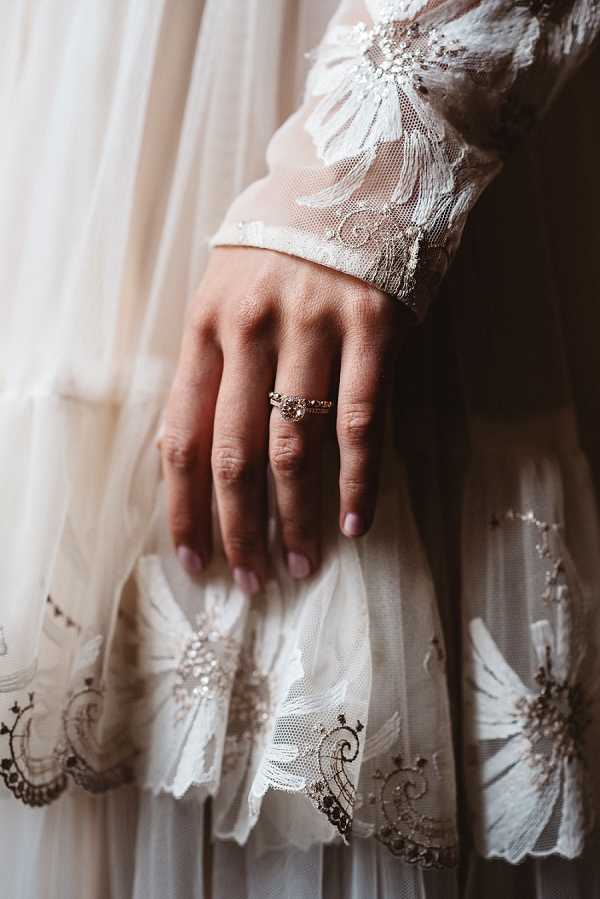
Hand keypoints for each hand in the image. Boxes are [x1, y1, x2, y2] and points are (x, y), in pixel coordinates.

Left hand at [161, 247, 410, 592]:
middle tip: (252, 579)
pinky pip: (363, 421)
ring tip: (298, 562)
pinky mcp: (374, 326)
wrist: (357, 164)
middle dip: (239, 528)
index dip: (183, 507)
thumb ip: (215, 359)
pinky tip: (353, 521)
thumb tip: (204, 449)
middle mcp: (251, 328)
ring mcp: (314, 326)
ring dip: (295, 516)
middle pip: (234, 453)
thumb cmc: (286, 238)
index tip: (193, 560)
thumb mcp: (228, 285)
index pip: (181, 435)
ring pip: (296, 445)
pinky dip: (359, 480)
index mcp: (205, 324)